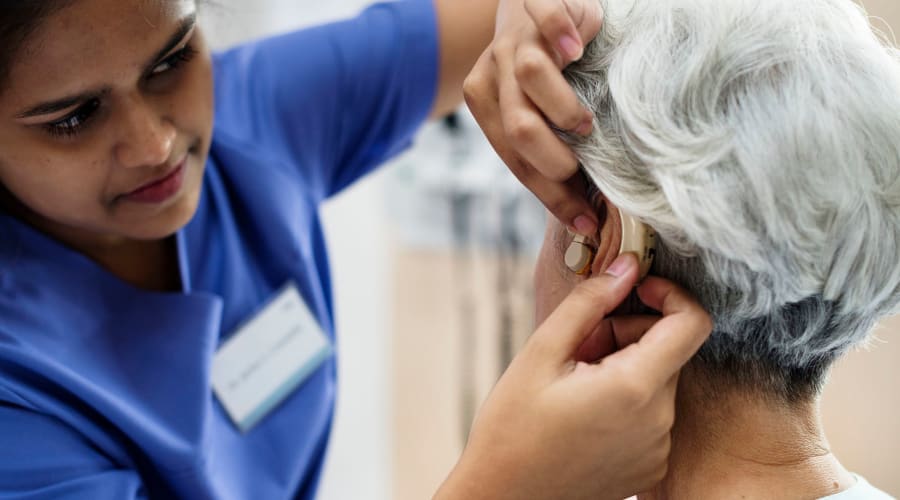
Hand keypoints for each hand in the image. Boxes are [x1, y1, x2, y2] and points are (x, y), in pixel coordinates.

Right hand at [435, 254, 712, 499]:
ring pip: (657, 379)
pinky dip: (625, 397)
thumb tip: (626, 265)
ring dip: (624, 365)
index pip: (692, 323)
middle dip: (628, 333)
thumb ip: (589, 303)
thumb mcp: (540, 353)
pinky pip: (651, 412)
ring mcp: (658, 447)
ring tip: (573, 382)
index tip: (635, 289)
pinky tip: (583, 409)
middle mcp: (660, 421)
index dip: (670, 294)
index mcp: (636, 388)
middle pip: (668, 350)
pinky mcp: (650, 464)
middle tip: (578, 345)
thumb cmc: (512, 430)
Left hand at [464, 0, 603, 235]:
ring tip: (585, 123)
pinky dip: (560, 33)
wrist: (532, 3)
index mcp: (485, 102)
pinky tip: (578, 50)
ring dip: (562, 108)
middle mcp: (493, 69)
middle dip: (553, 160)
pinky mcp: (535, 1)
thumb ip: (545, 146)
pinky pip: (545, 15)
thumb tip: (582, 213)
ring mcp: (513, 34)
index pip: (514, 158)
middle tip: (580, 168)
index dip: (550, 194)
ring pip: (529, 75)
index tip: (585, 219)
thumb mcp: (536, 108)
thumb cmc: (546, 67)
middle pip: (518, 126)